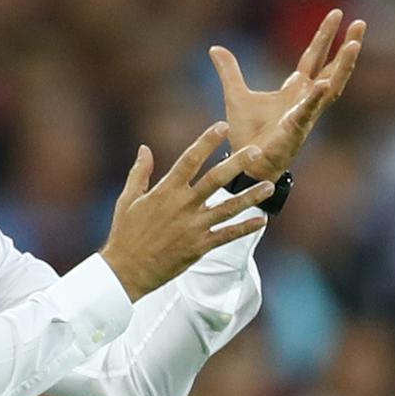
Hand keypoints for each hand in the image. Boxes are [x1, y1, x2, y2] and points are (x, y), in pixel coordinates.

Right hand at [100, 122, 272, 301]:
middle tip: (257, 150)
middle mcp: (183, 205)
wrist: (127, 269)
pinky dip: (245, 228)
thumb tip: (145, 148)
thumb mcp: (127, 199)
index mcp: (165, 190)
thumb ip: (139, 172)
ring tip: (269, 186)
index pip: (190, 159)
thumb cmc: (125, 233)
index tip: (222, 126)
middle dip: (238, 163)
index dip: (207, 141)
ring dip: (251, 197)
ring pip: (229, 208)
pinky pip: (228, 235)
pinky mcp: (200, 246)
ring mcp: (194, 227)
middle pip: (216, 179)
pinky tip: (261, 220)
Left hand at [208, 9, 364, 179]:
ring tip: (353, 45)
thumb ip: (229, 71)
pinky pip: (307, 111)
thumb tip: (215, 48)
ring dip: (343, 67)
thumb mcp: (236, 94)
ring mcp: (305, 114)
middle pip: (331, 67)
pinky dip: (316, 98)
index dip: (325, 36)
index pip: (314, 57)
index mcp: (295, 89)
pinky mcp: (295, 129)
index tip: (338, 13)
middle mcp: (306, 99)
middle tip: (360, 23)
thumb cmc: (248, 133)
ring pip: (331, 87)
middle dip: (346, 46)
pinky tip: (325, 84)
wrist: (245, 162)